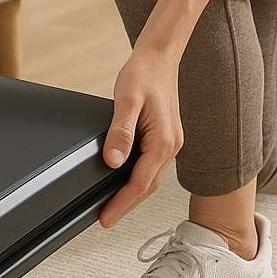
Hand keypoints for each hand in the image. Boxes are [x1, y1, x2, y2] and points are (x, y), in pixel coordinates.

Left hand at [98, 48, 184, 227]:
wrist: (159, 57)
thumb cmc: (143, 75)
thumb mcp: (126, 102)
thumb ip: (120, 133)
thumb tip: (113, 161)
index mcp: (162, 141)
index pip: (140, 183)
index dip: (121, 203)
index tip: (105, 218)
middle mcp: (171, 146)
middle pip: (148, 187)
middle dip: (127, 205)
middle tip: (105, 220)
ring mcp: (170, 143)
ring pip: (152, 179)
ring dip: (134, 195)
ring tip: (113, 207)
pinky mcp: (166, 137)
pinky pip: (153, 167)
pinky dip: (139, 180)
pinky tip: (126, 182)